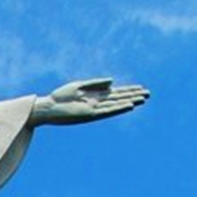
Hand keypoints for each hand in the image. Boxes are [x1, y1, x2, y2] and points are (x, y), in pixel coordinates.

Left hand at [31, 79, 148, 125]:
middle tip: (148, 94)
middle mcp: (97, 103)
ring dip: (129, 102)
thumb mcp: (79, 86)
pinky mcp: (89, 114)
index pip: (115, 92)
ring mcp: (94, 109)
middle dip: (133, 96)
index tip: (141, 88)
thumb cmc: (60, 97)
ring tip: (142, 99)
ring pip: (116, 105)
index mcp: (94, 95)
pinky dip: (118, 108)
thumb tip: (113, 81)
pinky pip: (107, 111)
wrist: (48, 107)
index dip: (128, 90)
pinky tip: (128, 105)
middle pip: (119, 98)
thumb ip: (96, 84)